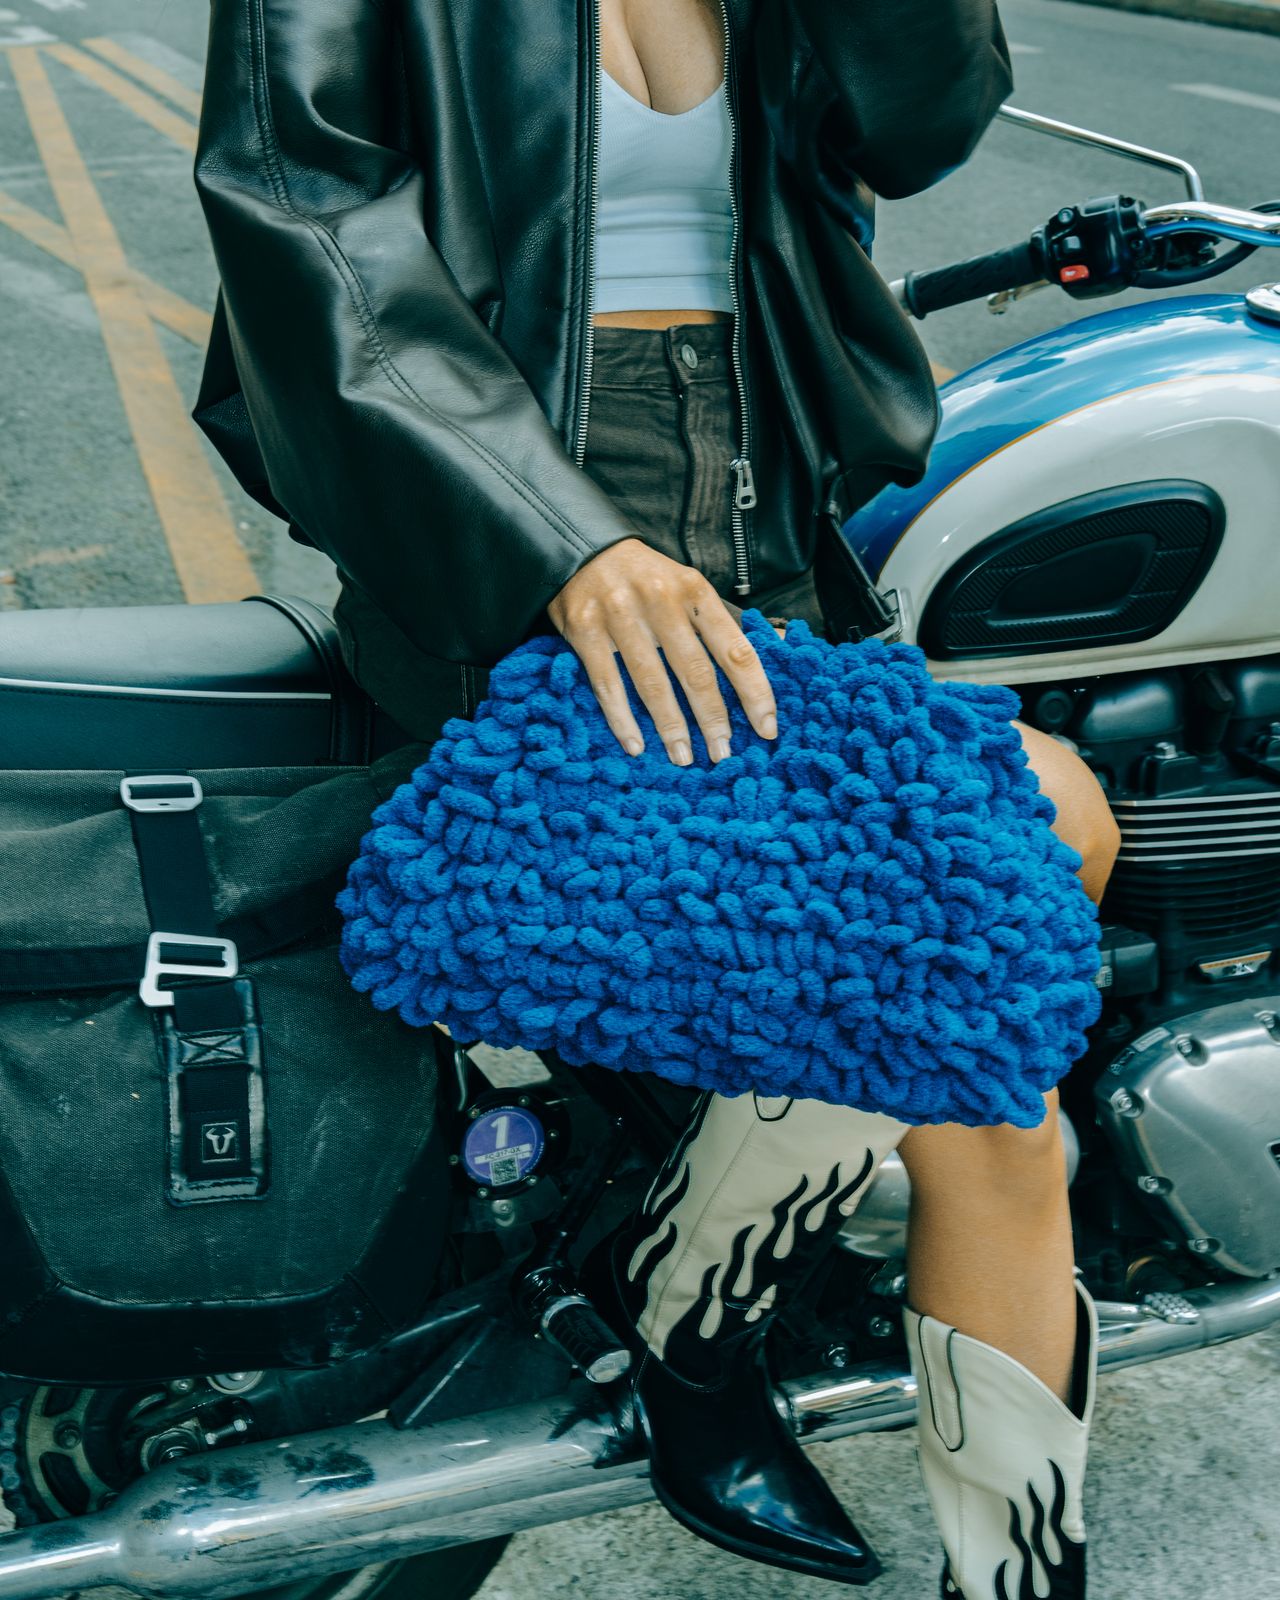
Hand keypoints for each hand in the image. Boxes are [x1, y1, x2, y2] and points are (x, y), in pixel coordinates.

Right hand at [547, 537, 778, 763]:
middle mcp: (660, 600)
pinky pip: (607, 684)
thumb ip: (726, 621)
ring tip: (684, 757)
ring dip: (671, 727)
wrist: (581, 550)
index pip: (734, 648)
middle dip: (712, 720)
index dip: (754, 692)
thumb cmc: (646, 578)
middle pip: (695, 672)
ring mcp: (619, 615)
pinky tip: (636, 746)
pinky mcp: (584, 630)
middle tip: (723, 755)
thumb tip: (782, 644)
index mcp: (694, 590)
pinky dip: (622, 720)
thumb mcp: (689, 586)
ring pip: (652, 683)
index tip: (766, 729)